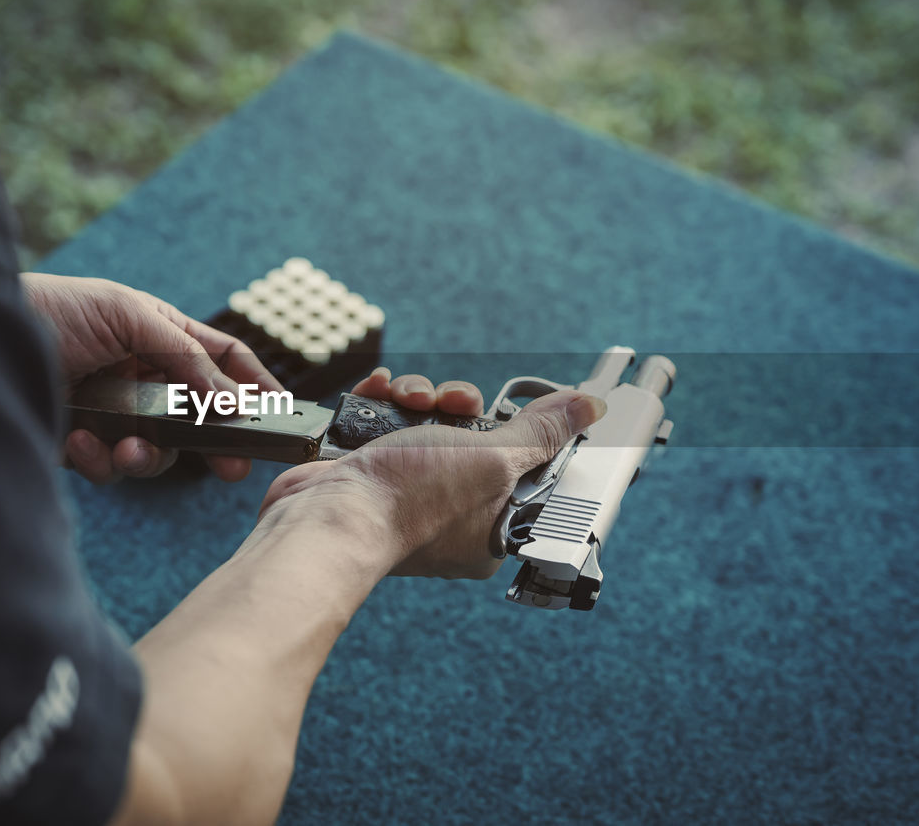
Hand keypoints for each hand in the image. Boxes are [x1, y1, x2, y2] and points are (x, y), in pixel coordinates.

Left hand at [22, 272, 281, 482]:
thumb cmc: (54, 308)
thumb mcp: (128, 315)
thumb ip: (184, 354)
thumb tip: (233, 397)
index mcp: (161, 336)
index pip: (222, 361)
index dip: (253, 385)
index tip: (281, 413)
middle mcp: (143, 376)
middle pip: (199, 418)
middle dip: (216, 444)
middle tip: (233, 468)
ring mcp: (114, 412)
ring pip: (156, 451)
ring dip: (148, 456)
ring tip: (125, 449)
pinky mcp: (83, 443)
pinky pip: (109, 466)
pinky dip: (100, 460)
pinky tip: (82, 443)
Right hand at [257, 368, 606, 578]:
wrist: (330, 516)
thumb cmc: (414, 503)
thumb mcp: (495, 460)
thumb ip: (542, 433)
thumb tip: (588, 408)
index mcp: (492, 528)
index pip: (521, 469)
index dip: (515, 432)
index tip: (505, 412)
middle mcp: (450, 514)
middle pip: (473, 438)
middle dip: (459, 407)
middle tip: (453, 405)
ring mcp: (407, 493)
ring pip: (429, 425)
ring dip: (419, 397)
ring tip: (406, 399)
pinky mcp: (371, 474)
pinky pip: (387, 425)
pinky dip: (383, 401)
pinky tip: (379, 392)